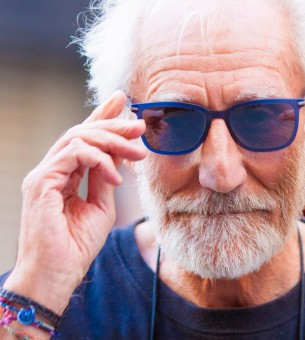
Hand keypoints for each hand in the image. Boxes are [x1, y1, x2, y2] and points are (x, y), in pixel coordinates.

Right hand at [3, 91, 146, 312]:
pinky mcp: (41, 183)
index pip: (83, 139)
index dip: (101, 117)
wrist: (57, 274)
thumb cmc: (77, 246)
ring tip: (138, 153)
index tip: (122, 101)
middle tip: (140, 125)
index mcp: (63, 175)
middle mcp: (51, 171)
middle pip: (80, 132)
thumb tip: (119, 154)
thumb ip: (106, 177)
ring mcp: (43, 175)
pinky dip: (99, 161)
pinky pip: (73, 155)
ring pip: (76, 138)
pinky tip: (117, 177)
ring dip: (112, 140)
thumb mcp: (101, 204)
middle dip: (112, 124)